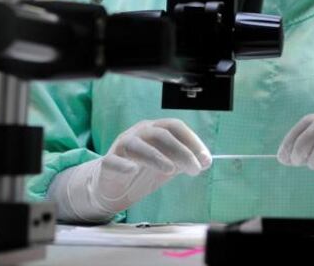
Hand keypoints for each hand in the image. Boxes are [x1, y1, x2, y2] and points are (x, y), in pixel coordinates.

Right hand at [49, 118, 210, 222]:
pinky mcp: (107, 163)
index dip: (192, 140)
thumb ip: (185, 162)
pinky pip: (113, 161)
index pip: (175, 126)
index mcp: (154, 130)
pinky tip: (132, 170)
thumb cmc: (143, 172)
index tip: (205, 158)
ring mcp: (121, 146)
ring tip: (171, 170)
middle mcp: (138, 133)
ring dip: (156, 156)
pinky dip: (123, 164)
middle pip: (160, 134)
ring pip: (137, 145)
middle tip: (195, 170)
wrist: (113, 187)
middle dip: (181, 151)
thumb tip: (206, 161)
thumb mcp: (169, 166)